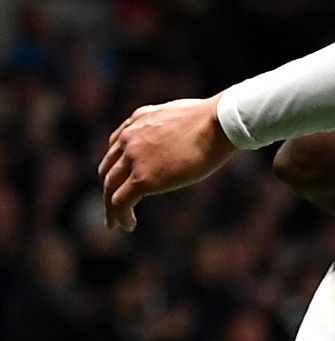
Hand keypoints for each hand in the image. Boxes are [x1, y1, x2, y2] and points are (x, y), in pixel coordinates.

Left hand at [98, 96, 235, 230]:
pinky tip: (128, 226)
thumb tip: (194, 132)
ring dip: (112, 207)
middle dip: (111, 186)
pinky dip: (120, 216)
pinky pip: (121, 201)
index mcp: (139, 120)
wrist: (218, 123)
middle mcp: (130, 138)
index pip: (117, 146)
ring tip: (115, 222)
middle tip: (114, 203)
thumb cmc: (216, 119)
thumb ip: (177, 125)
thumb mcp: (186, 114)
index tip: (123, 179)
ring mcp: (134, 158)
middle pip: (109, 168)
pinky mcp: (143, 178)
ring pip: (110, 187)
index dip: (117, 165)